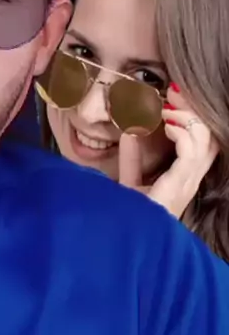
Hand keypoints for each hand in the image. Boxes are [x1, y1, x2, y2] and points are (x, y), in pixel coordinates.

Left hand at [118, 84, 218, 218]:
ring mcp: (187, 184)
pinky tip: (166, 125)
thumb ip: (132, 158)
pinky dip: (181, 132)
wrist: (122, 240)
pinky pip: (190, 153)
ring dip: (188, 118)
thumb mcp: (131, 181)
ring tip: (167, 109)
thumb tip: (129, 130)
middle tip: (174, 94)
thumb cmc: (129, 217)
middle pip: (211, 138)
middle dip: (195, 111)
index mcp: (184, 179)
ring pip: (207, 141)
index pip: (205, 143)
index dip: (193, 118)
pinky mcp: (177, 187)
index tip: (172, 98)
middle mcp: (191, 181)